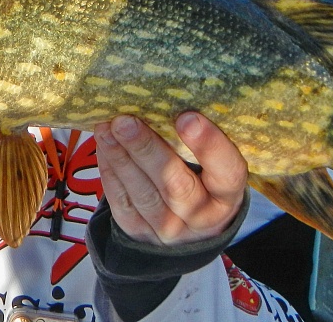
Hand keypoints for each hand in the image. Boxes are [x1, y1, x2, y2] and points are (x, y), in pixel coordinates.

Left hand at [94, 112, 247, 245]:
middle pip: (175, 185)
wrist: (187, 228)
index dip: (209, 145)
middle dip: (147, 150)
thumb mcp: (212, 165)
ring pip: (143, 194)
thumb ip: (197, 141)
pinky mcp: (140, 234)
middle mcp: (202, 217)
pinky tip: (104, 147)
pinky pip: (122, 204)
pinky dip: (110, 173)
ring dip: (121, 158)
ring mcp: (170, 230)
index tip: (187, 117)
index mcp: (227, 195)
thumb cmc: (201, 179)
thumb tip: (165, 99)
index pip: (228, 171)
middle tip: (126, 121)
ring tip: (106, 129)